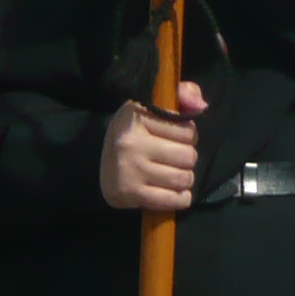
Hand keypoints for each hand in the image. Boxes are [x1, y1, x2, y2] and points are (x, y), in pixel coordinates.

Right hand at [103, 82, 206, 211]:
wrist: (94, 166)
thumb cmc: (135, 135)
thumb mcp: (153, 107)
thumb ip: (182, 95)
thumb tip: (200, 105)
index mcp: (136, 115)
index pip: (188, 130)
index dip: (187, 137)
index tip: (172, 139)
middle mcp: (130, 141)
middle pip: (188, 156)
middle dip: (186, 160)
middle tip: (172, 160)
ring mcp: (128, 169)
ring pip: (183, 178)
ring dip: (184, 180)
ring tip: (171, 175)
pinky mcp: (128, 193)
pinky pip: (173, 200)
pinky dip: (180, 199)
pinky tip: (172, 192)